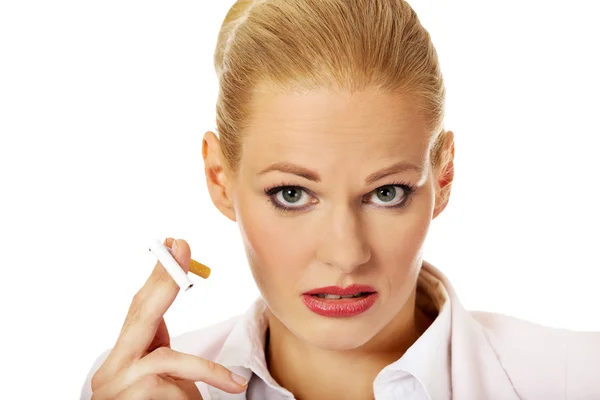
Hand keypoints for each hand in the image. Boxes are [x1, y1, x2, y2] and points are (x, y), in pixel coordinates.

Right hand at [90, 238, 247, 398]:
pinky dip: (198, 396)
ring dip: (205, 371)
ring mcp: (119, 387)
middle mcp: (113, 367)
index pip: (139, 307)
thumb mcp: (164, 374)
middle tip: (182, 249)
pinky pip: (177, 392)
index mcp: (124, 354)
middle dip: (164, 280)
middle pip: (139, 314)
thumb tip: (175, 287)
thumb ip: (163, 341)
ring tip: (234, 386)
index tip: (175, 244)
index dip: (158, 274)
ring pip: (168, 360)